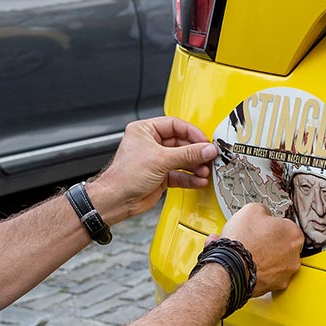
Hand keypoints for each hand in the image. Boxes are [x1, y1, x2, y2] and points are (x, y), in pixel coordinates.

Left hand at [90, 117, 217, 220]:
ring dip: (195, 166)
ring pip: (182, 160)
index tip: (205, 141)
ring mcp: (156, 160)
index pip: (174, 125)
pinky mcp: (161, 176)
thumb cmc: (125, 176)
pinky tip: (199, 180)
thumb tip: (206, 149)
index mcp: (145, 130)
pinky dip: (190, 178)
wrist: (117, 200)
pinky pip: (180, 174)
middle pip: (181, 143)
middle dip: (196, 152)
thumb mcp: (160, 160)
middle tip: (209, 157)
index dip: (192, 133)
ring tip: (205, 171)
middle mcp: (151, 144)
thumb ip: (187, 154)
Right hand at [219, 203, 302, 296]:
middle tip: (254, 240)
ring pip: (276, 262)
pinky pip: (268, 275)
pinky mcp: (276, 286)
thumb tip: (264, 214)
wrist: (232, 267)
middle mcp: (294, 255)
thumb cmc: (243, 241)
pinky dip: (259, 271)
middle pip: (282, 245)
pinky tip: (247, 265)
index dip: (270, 226)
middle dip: (269, 243)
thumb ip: (263, 210)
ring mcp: (286, 272)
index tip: (261, 227)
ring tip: (246, 253)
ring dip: (264, 258)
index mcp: (293, 233)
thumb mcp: (251, 210)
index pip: (285, 225)